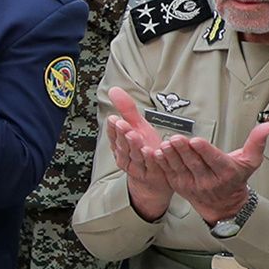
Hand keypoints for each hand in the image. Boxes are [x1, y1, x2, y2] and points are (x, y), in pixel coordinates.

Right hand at [101, 89, 175, 219]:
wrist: (155, 178)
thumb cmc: (146, 150)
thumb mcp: (137, 127)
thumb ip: (127, 109)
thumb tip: (114, 89)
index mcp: (120, 145)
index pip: (114, 135)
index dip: (114, 128)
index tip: (114, 119)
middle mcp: (126, 157)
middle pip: (123, 145)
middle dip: (123, 135)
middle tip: (124, 125)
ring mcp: (139, 167)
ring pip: (136, 156)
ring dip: (135, 146)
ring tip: (136, 136)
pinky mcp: (152, 175)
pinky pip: (153, 167)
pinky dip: (153, 160)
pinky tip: (154, 152)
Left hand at [160, 122, 268, 225]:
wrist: (223, 204)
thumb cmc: (236, 179)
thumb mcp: (250, 161)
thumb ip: (257, 142)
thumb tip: (268, 126)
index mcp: (226, 173)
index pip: (214, 161)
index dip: (204, 151)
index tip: (196, 141)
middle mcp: (208, 181)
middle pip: (194, 163)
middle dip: (184, 150)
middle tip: (176, 138)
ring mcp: (192, 185)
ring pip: (180, 168)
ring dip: (171, 155)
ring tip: (167, 143)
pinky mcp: (179, 186)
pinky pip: (169, 173)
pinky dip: (162, 163)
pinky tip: (157, 153)